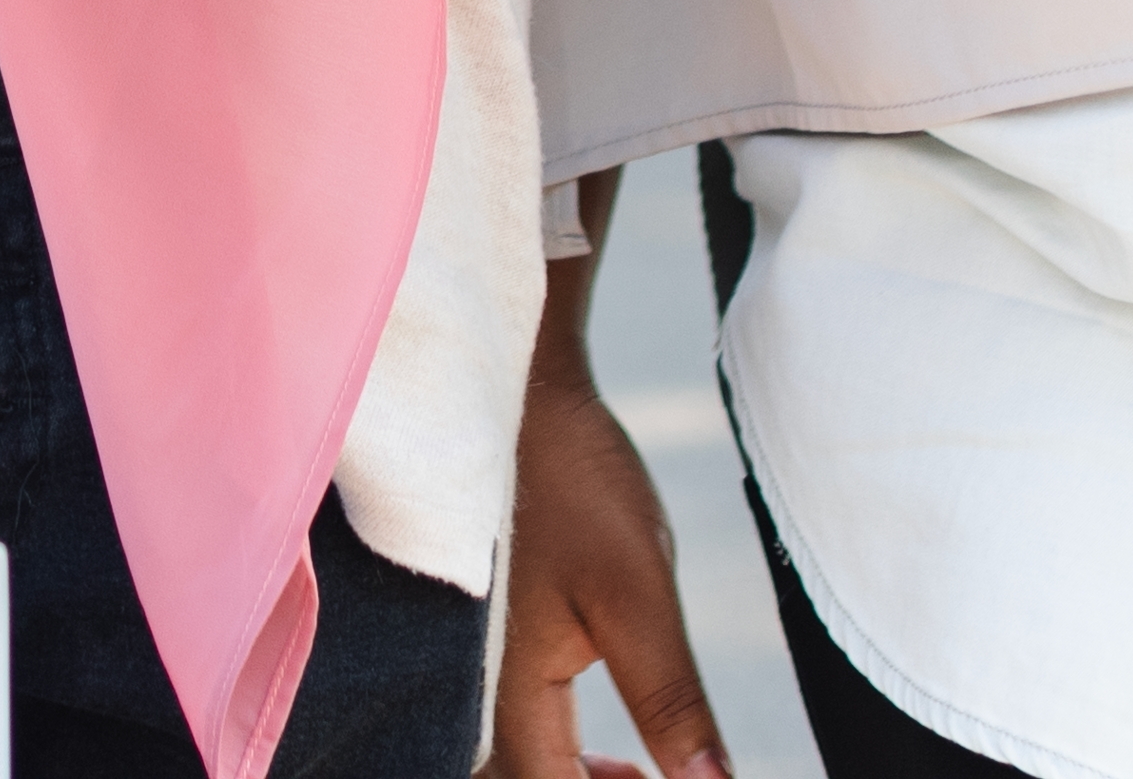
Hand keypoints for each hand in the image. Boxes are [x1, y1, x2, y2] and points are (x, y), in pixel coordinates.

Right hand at [491, 268, 731, 778]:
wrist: (512, 392)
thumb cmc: (573, 482)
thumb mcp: (639, 592)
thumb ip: (669, 699)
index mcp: (505, 696)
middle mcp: (469, 693)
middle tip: (650, 776)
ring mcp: (462, 665)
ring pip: (504, 764)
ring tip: (628, 770)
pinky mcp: (471, 642)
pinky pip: (498, 728)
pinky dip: (550, 753)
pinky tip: (595, 741)